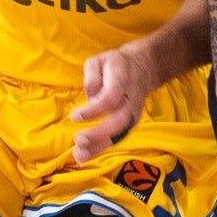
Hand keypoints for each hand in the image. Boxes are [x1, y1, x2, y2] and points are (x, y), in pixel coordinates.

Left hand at [71, 46, 150, 163]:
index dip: (93, 110)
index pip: (111, 98)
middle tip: (78, 141)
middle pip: (119, 120)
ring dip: (100, 146)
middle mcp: (131, 98)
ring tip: (80, 156)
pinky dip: (103, 147)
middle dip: (99, 134)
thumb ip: (91, 77)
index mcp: (122, 79)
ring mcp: (135, 112)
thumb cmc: (114, 64)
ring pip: (121, 133)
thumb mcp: (98, 60)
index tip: (74, 117)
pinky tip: (87, 155)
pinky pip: (119, 137)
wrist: (142, 68)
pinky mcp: (133, 121)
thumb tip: (90, 98)